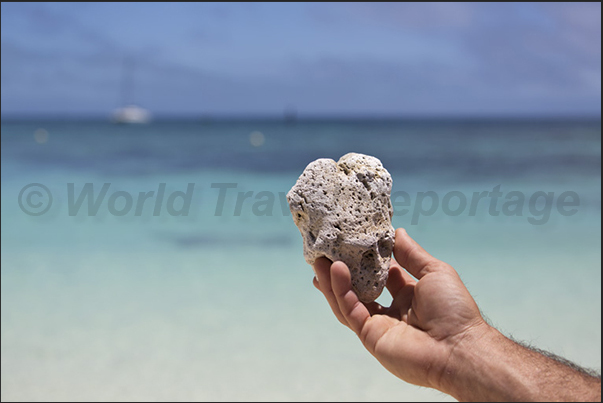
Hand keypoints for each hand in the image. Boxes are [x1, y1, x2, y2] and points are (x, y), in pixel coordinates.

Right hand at [313, 228, 488, 391]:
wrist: (458, 347)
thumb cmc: (454, 310)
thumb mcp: (434, 272)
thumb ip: (411, 254)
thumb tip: (397, 232)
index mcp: (408, 296)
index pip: (379, 274)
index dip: (365, 259)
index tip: (351, 242)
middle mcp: (391, 311)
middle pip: (358, 288)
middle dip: (340, 272)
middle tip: (324, 252)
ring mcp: (378, 325)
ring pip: (348, 300)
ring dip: (333, 280)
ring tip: (319, 259)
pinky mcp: (369, 336)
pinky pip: (350, 311)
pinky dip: (341, 291)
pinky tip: (336, 271)